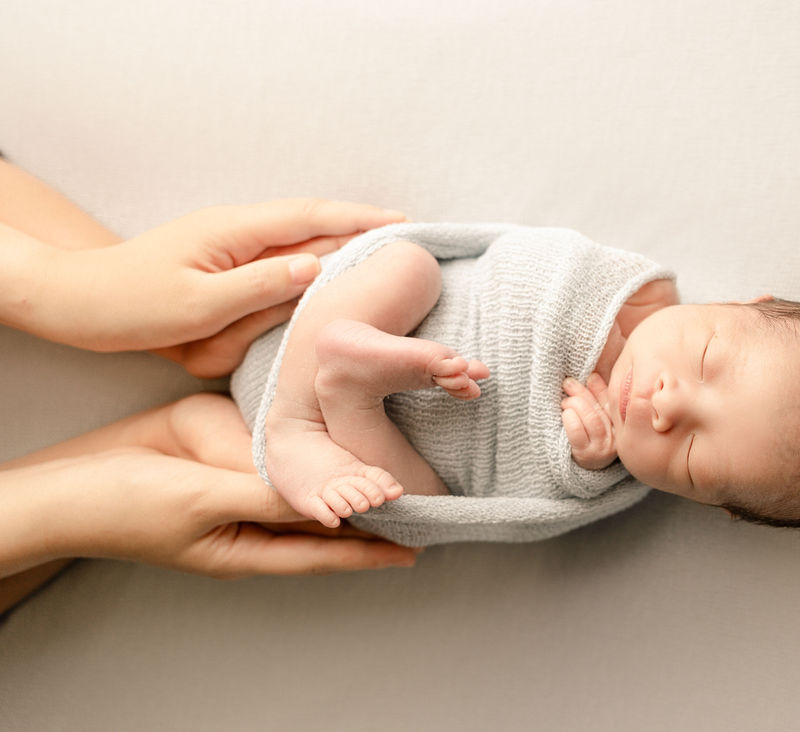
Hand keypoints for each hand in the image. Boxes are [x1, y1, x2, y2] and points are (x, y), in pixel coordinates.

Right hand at [1, 394, 418, 578]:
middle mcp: (250, 526)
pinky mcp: (225, 466)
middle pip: (322, 526)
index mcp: (246, 549)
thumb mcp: (204, 501)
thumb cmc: (127, 504)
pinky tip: (332, 448)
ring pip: (305, 495)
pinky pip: (278, 467)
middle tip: (419, 505)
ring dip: (343, 487)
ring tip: (390, 475)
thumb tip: (329, 502)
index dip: (371, 552)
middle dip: (369, 520)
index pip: (325, 553)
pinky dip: (309, 460)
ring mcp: (238, 496)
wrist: (70, 481)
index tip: (417, 549)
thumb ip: (267, 499)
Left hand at [48, 199, 404, 375]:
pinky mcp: (222, 259)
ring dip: (337, 239)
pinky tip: (326, 271)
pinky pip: (278, 253)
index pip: (310, 218)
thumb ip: (260, 286)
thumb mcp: (198, 305)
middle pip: (310, 220)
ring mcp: (228, 241)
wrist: (77, 300)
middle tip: (405, 237)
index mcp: (234, 231)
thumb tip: (317, 268)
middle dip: (358, 224)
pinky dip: (310, 257)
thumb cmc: (131, 305)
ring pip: (296, 236)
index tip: (402, 223)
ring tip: (380, 253)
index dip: (359, 220)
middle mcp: (236, 228)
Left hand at [561, 373, 617, 469]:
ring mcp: (602, 449)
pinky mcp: (586, 455)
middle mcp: (617, 438)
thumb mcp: (597, 416)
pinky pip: (578, 433)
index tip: (589, 376)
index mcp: (621, 425)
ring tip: (565, 402)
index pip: (613, 402)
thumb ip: (597, 397)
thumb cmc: (589, 436)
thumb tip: (592, 375)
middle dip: (582, 393)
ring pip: (592, 420)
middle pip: (601, 410)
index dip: (600, 388)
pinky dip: (570, 420)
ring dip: (575, 405)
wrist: (583, 467)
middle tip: (568, 385)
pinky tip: (566, 414)